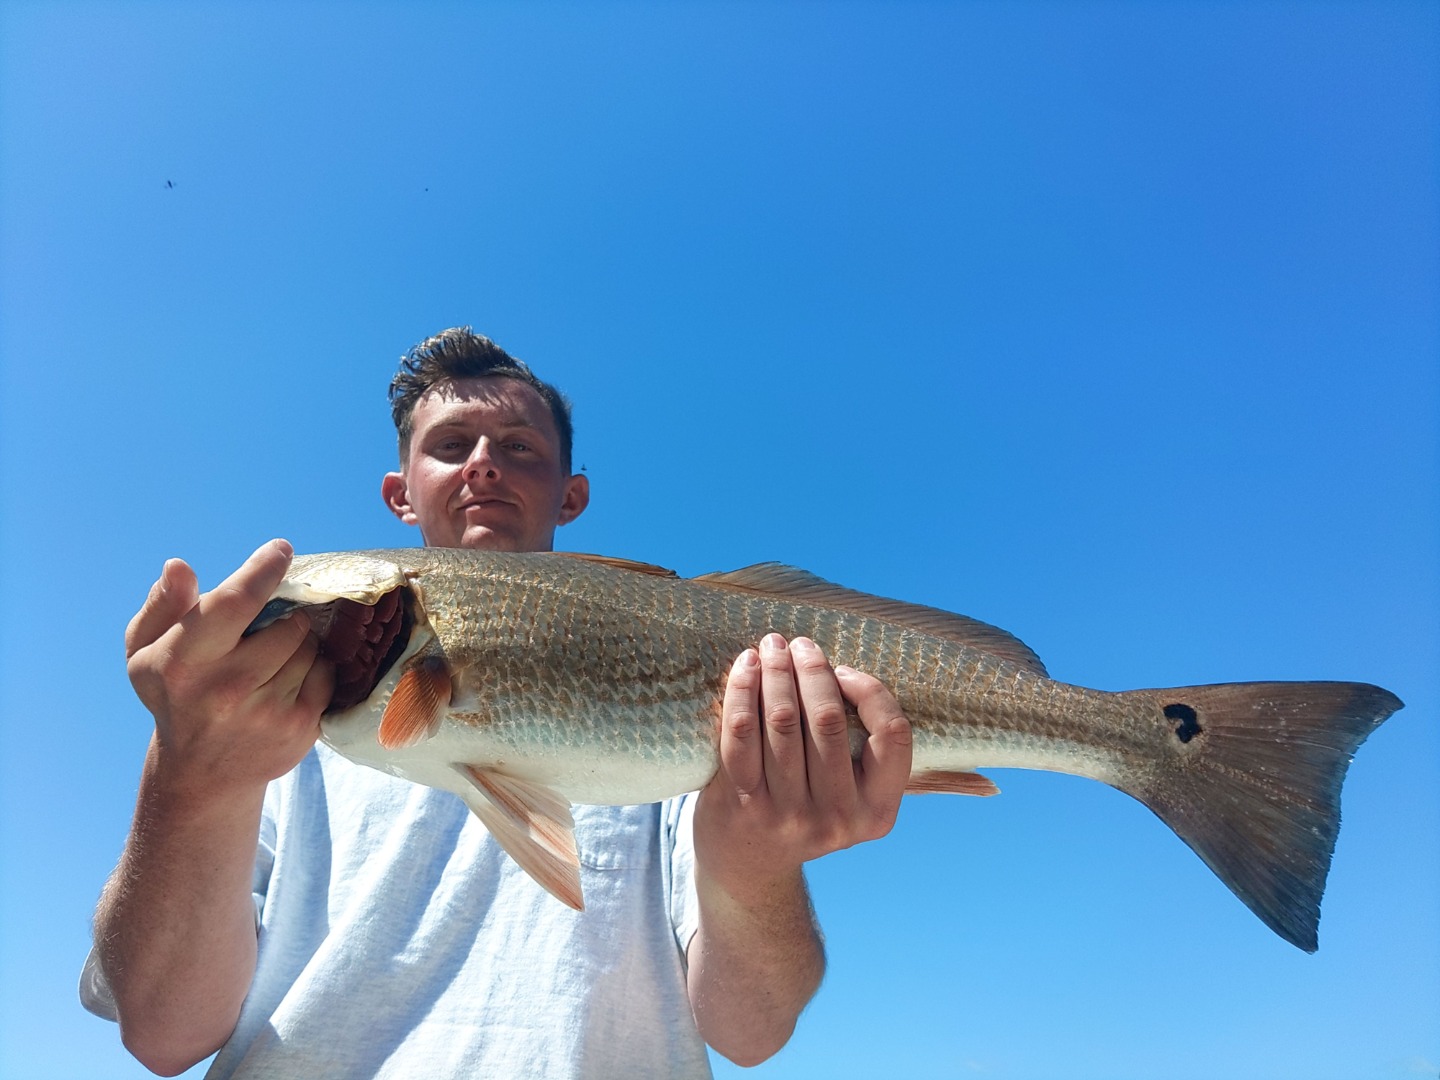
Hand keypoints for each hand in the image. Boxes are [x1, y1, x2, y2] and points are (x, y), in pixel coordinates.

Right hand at [125, 539, 333, 795]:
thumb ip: (163, 606)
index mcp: (184, 662)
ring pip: (309, 648)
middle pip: (287, 624)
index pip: (234, 603)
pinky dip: (314, 669)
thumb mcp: (145, 652)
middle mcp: (226, 689)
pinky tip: (286, 681)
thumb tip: (179, 567)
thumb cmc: (175, 695)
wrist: (201, 774)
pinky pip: (326, 674)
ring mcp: (267, 713)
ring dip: (300, 643)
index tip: (281, 550)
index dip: (262, 571)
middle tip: (268, 627)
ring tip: (272, 658)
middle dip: (285, 616)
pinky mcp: (299, 730)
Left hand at [693, 633, 912, 905]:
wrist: (750, 863)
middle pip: (827, 720)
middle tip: (799, 643)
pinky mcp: (742, 805)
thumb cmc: (814, 809)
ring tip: (773, 645)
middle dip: (813, 669)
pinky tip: (747, 666)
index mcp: (879, 812)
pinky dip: (743, 691)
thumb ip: (906, 776)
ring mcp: (787, 815)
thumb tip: (990, 785)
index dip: (869, 690)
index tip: (844, 669)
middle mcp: (837, 818)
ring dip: (777, 672)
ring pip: (783, 722)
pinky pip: (741, 735)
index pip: (892, 734)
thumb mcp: (863, 804)